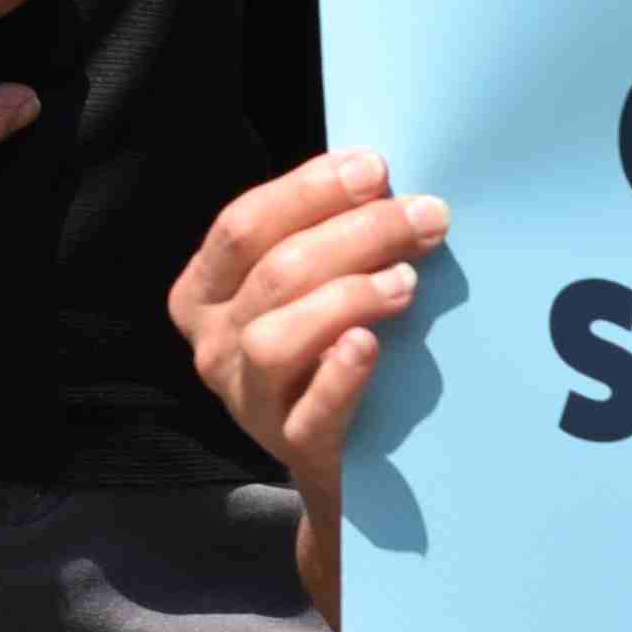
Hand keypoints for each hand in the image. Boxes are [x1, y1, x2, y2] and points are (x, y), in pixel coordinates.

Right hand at [174, 147, 448, 618]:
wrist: (347, 463)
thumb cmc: (327, 348)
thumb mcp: (308, 286)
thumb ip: (326, 234)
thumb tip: (381, 175)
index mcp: (205, 292)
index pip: (243, 226)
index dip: (310, 191)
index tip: (377, 168)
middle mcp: (212, 345)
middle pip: (273, 272)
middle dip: (356, 232)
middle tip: (427, 216)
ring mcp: (246, 400)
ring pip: (276, 337)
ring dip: (347, 296)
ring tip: (407, 282)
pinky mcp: (291, 447)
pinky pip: (310, 410)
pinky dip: (339, 374)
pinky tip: (370, 345)